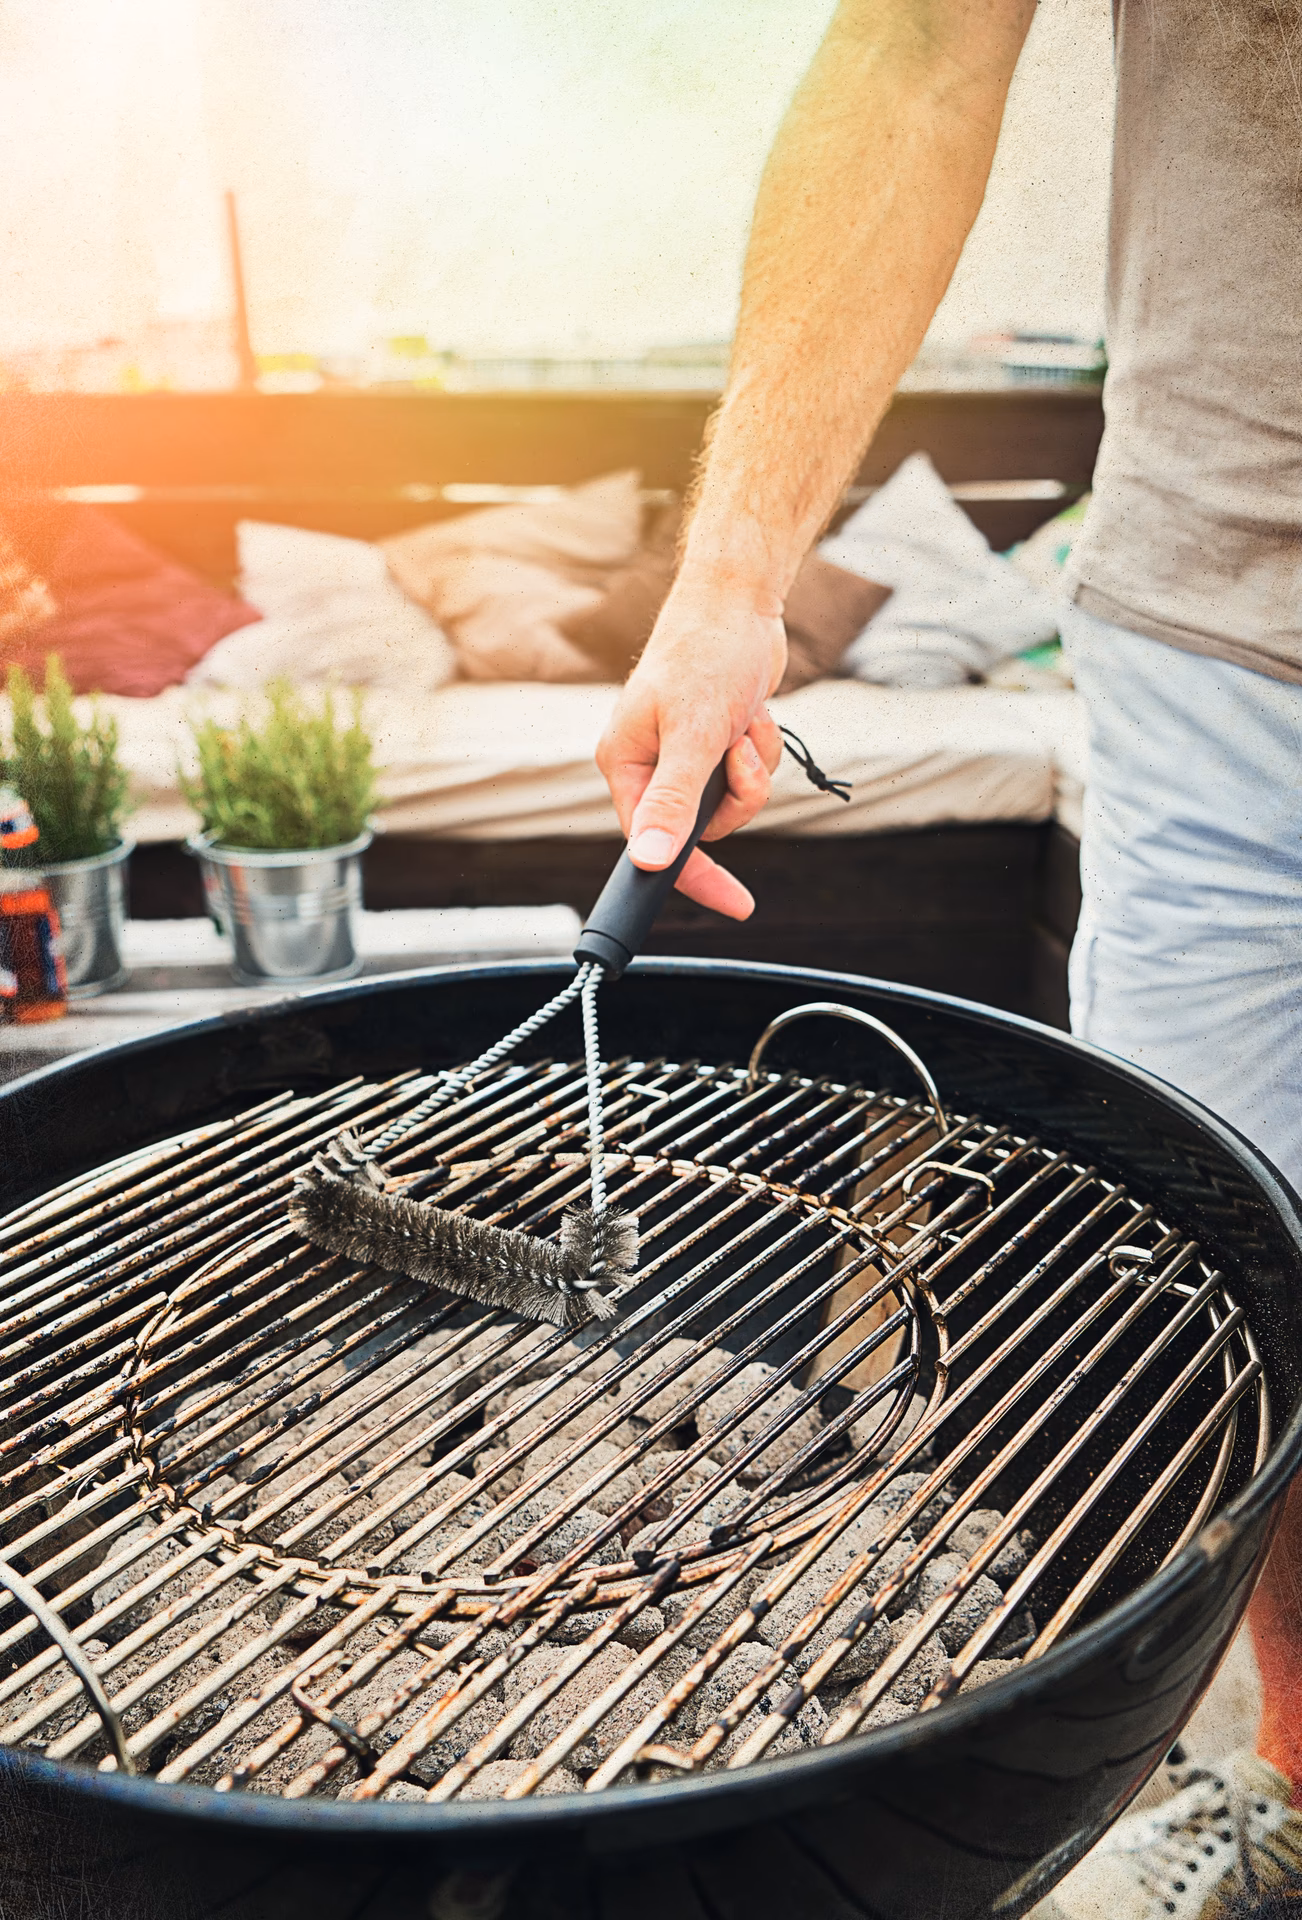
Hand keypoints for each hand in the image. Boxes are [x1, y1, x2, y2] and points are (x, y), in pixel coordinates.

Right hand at [596, 577, 786, 918]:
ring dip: (752, 770)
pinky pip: (746, 776)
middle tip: (739, 756)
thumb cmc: (706, 654)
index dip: (695, 876)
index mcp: (625, 765)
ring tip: (744, 727)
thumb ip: (673, 802)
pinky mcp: (715, 744)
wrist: (738, 602)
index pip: (653, 843)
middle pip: (701, 825)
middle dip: (735, 796)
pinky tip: (753, 716)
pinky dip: (760, 751)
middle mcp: (649, 765)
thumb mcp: (694, 734)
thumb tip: (649, 860)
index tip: (736, 904)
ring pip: (731, 802)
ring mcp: (684, 755)